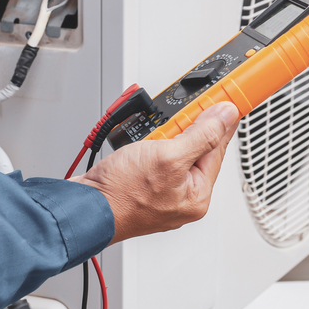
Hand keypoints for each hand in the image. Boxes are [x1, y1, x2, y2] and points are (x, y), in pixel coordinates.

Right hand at [70, 103, 240, 243]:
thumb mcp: (168, 157)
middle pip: (197, 149)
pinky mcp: (143, 186)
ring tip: (149, 140)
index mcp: (197, 195)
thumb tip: (225, 117)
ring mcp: (162, 193)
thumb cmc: (121, 194)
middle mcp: (182, 197)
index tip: (224, 100)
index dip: (219, 121)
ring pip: (174, 151)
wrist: (83, 207)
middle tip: (172, 122)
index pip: (217, 148)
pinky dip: (150, 146)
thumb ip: (202, 135)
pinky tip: (140, 145)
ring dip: (163, 137)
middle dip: (185, 130)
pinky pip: (155, 158)